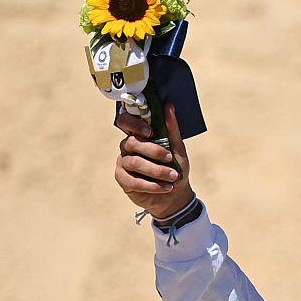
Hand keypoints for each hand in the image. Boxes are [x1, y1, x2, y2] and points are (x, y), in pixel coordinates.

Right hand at [114, 104, 193, 218]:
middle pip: (131, 142)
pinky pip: (133, 181)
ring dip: (156, 170)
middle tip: (170, 158)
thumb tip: (169, 105)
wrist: (176, 194)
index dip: (134, 124)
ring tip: (173, 176)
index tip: (151, 132)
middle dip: (153, 151)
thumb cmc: (176, 168)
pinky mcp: (122, 179)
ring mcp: (123, 162)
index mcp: (139, 134)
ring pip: (134, 162)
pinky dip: (152, 185)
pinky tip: (166, 187)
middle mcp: (128, 146)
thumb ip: (172, 129)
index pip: (126, 121)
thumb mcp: (178, 149)